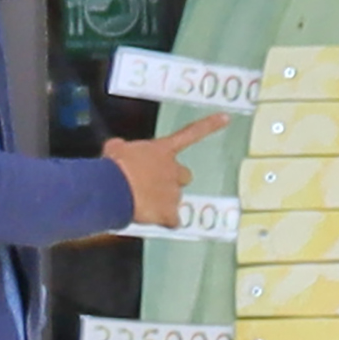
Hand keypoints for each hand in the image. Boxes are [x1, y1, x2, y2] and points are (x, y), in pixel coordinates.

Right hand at [104, 113, 228, 226]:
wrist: (112, 188)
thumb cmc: (113, 166)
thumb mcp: (116, 148)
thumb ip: (124, 148)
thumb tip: (119, 150)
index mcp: (162, 150)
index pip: (191, 133)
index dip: (210, 125)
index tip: (226, 117)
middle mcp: (173, 169)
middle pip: (185, 176)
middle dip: (173, 180)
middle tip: (155, 185)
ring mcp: (173, 193)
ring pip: (175, 200)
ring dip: (163, 201)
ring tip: (143, 203)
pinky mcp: (169, 214)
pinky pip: (173, 221)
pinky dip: (165, 221)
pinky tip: (151, 219)